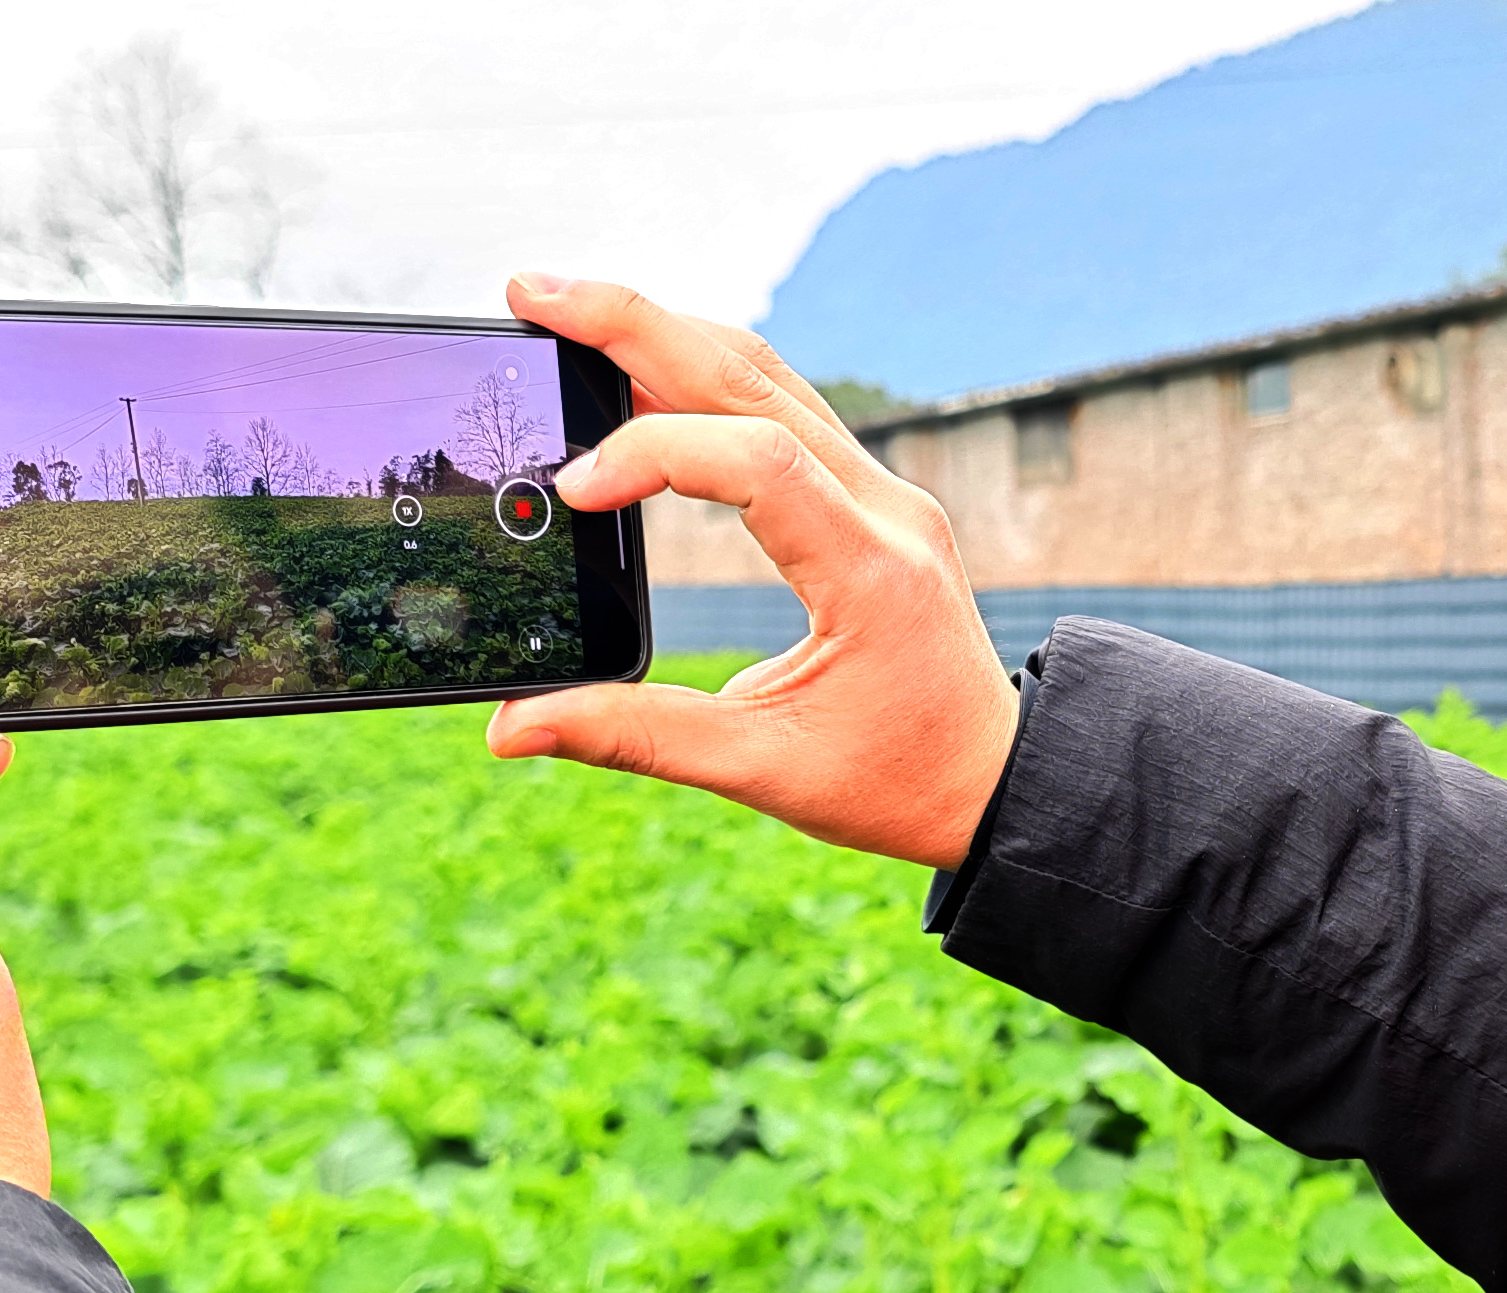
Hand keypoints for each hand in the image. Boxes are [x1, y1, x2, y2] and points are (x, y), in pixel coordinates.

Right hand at [486, 275, 1017, 870]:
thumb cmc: (893, 785)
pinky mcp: (866, 498)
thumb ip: (634, 738)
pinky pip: (780, 408)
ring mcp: (881, 492)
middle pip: (752, 376)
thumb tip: (511, 728)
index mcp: (869, 569)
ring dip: (665, 335)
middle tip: (531, 292)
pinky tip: (632, 373)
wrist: (995, 784)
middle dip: (635, 325)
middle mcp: (884, 508)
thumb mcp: (760, 770)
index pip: (757, 459)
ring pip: (768, 375)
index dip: (652, 452)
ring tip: (566, 317)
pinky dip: (700, 378)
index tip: (574, 491)